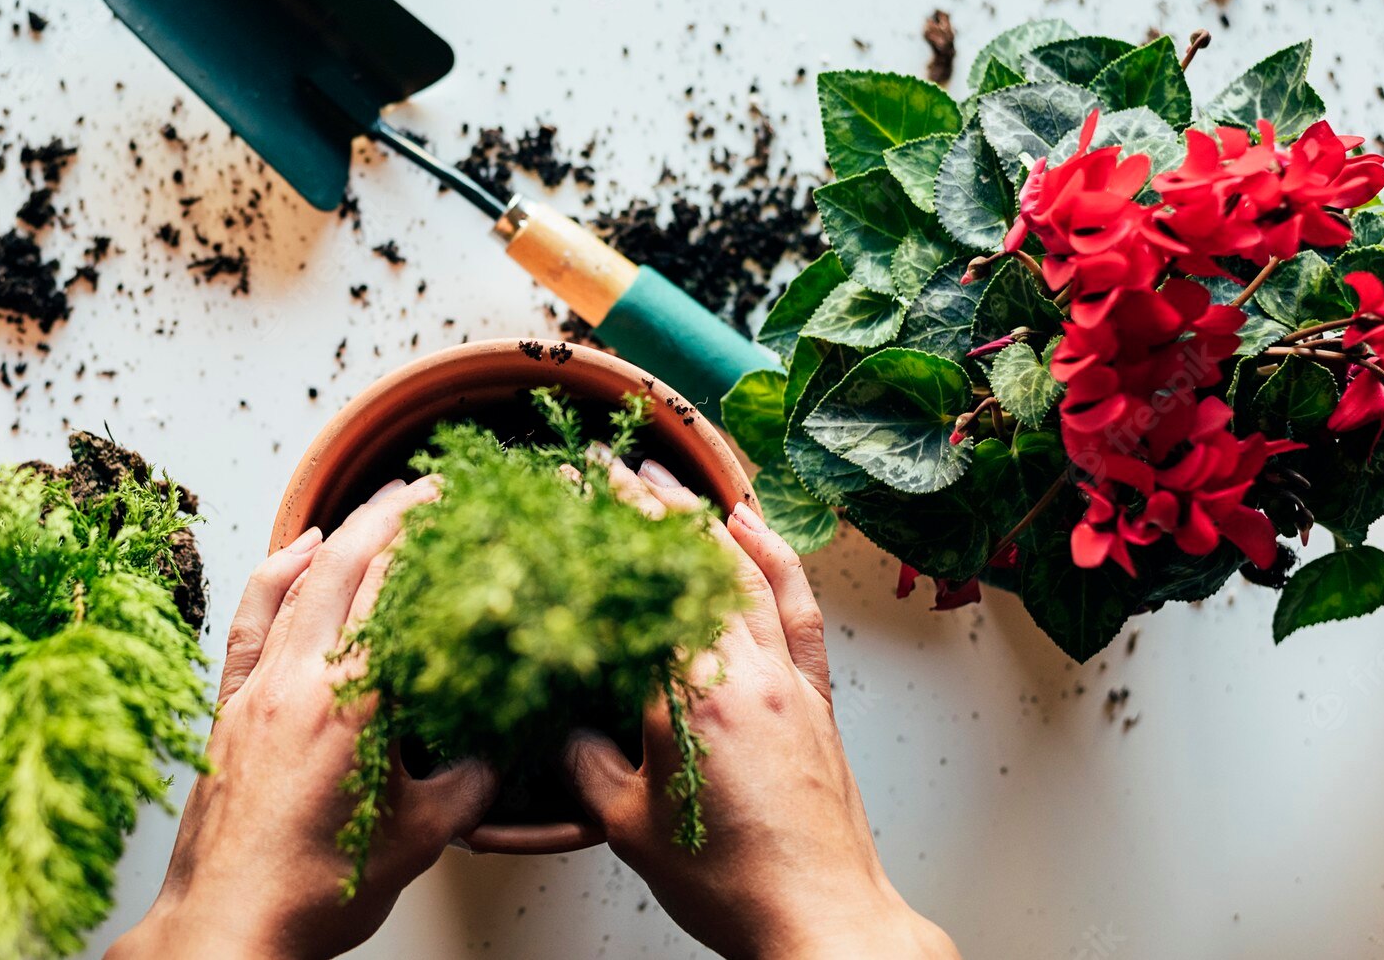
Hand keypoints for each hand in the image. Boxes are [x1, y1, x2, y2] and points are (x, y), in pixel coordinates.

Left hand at [108, 477, 497, 959]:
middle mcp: (300, 680)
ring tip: (375, 505)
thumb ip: (471, 783)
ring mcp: (256, 688)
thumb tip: (500, 749)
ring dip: (340, 533)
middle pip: (346, 563)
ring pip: (297, 581)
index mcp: (353, 703)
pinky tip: (294, 551)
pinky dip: (274, 574)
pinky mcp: (225, 705)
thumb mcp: (421, 838)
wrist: (226, 929)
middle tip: (430, 488)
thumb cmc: (315, 894)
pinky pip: (250, 618)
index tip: (462, 507)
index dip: (431, 537)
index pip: (396, 589)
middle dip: (390, 513)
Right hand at [564, 470, 958, 959]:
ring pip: (749, 573)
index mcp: (693, 695)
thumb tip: (561, 727)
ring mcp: (789, 681)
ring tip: (672, 483)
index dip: (611, 528)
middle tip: (612, 468)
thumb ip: (584, 764)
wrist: (822, 923)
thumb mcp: (626, 826)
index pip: (645, 585)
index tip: (580, 485)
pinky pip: (798, 611)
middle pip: (697, 564)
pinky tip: (756, 531)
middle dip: (650, 508)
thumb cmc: (731, 885)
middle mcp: (748, 672)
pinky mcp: (818, 701)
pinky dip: (778, 561)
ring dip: (708, 520)